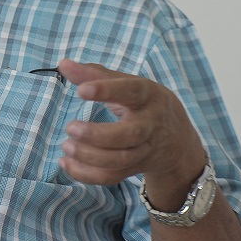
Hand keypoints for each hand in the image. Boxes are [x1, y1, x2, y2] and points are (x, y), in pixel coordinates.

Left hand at [56, 60, 206, 209]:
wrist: (177, 138)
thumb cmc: (143, 102)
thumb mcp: (127, 83)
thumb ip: (94, 74)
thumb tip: (63, 64)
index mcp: (148, 95)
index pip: (130, 91)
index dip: (106, 91)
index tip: (81, 90)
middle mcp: (149, 124)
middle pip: (129, 135)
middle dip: (97, 135)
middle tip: (70, 127)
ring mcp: (144, 149)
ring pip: (120, 160)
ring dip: (89, 156)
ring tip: (66, 145)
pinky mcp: (135, 168)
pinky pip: (112, 176)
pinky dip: (87, 174)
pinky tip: (66, 163)